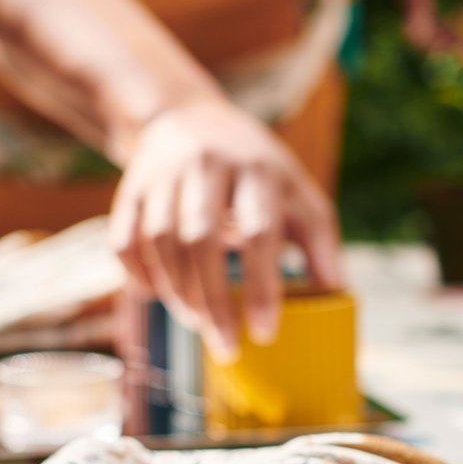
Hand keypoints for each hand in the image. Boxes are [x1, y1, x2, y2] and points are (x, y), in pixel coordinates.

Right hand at [108, 103, 342, 358]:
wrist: (187, 117)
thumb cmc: (256, 168)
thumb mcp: (297, 191)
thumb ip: (319, 240)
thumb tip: (337, 292)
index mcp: (257, 167)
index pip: (259, 232)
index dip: (261, 286)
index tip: (265, 332)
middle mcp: (207, 165)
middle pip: (201, 240)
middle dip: (213, 301)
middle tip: (226, 346)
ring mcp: (163, 174)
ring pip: (160, 241)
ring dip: (179, 292)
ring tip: (199, 324)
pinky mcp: (130, 187)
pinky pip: (125, 239)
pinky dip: (140, 275)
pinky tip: (160, 298)